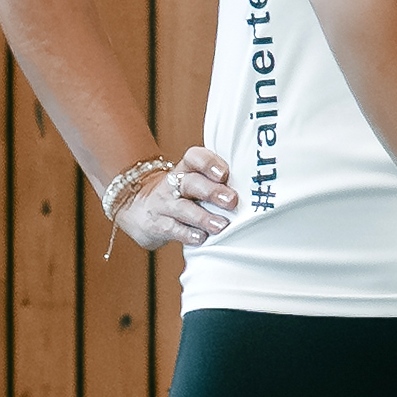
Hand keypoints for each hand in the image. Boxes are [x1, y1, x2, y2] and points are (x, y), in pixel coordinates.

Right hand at [101, 143, 239, 248]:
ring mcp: (164, 205)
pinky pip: (172, 229)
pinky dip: (187, 234)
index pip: (194, 158)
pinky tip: (201, 238)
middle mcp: (173, 185)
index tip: (225, 173)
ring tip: (222, 225)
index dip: (208, 163)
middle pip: (190, 183)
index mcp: (186, 170)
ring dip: (203, 217)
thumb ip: (220, 183)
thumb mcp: (196, 182)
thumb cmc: (184, 195)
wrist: (139, 209)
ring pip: (182, 208)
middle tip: (232, 201)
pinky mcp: (157, 225)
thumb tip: (257, 191)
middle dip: (212, 192)